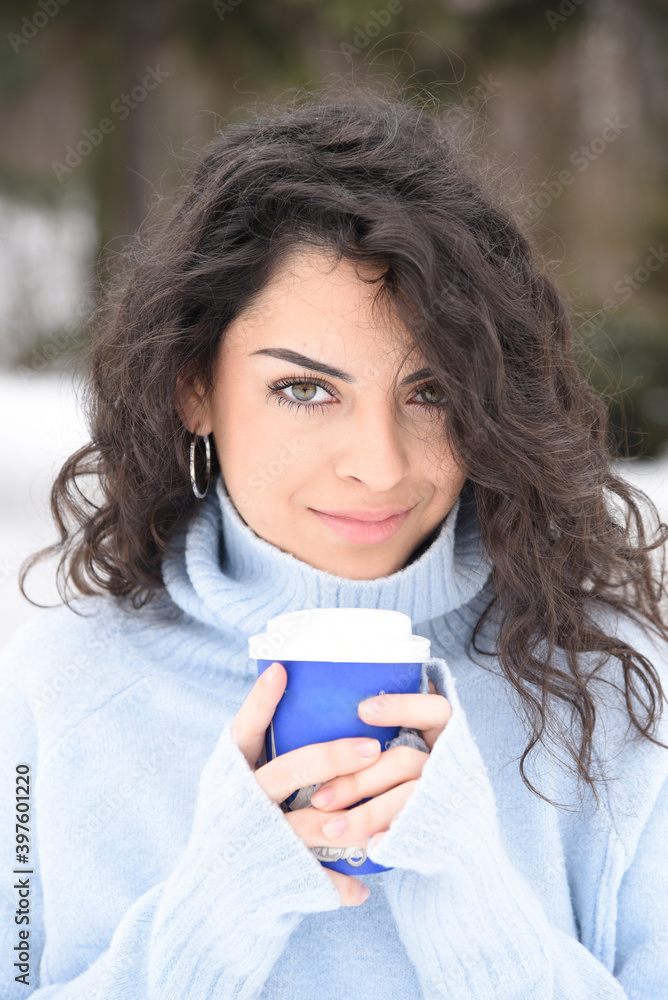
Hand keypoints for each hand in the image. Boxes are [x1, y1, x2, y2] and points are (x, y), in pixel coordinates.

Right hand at [231, 662, 383, 907]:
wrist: (207, 898)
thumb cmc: (233, 823)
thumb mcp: (232, 783)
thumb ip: (259, 749)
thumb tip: (295, 688)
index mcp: (231, 774)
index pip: (243, 730)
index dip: (259, 701)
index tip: (280, 670)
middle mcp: (242, 803)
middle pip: (288, 772)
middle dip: (332, 757)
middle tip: (371, 747)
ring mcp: (257, 840)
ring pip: (311, 826)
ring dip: (353, 819)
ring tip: (391, 806)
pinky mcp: (273, 878)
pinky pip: (313, 880)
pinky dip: (339, 886)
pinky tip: (363, 887)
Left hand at [308, 679, 451, 849]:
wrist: (462, 836)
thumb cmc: (414, 779)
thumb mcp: (414, 745)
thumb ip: (391, 730)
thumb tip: (351, 710)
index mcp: (446, 737)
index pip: (436, 711)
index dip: (403, 708)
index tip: (362, 711)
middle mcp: (452, 765)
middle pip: (406, 761)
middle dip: (359, 780)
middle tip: (319, 798)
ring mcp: (452, 798)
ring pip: (408, 800)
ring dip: (366, 814)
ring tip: (330, 829)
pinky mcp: (446, 829)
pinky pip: (416, 833)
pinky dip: (392, 837)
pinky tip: (370, 846)